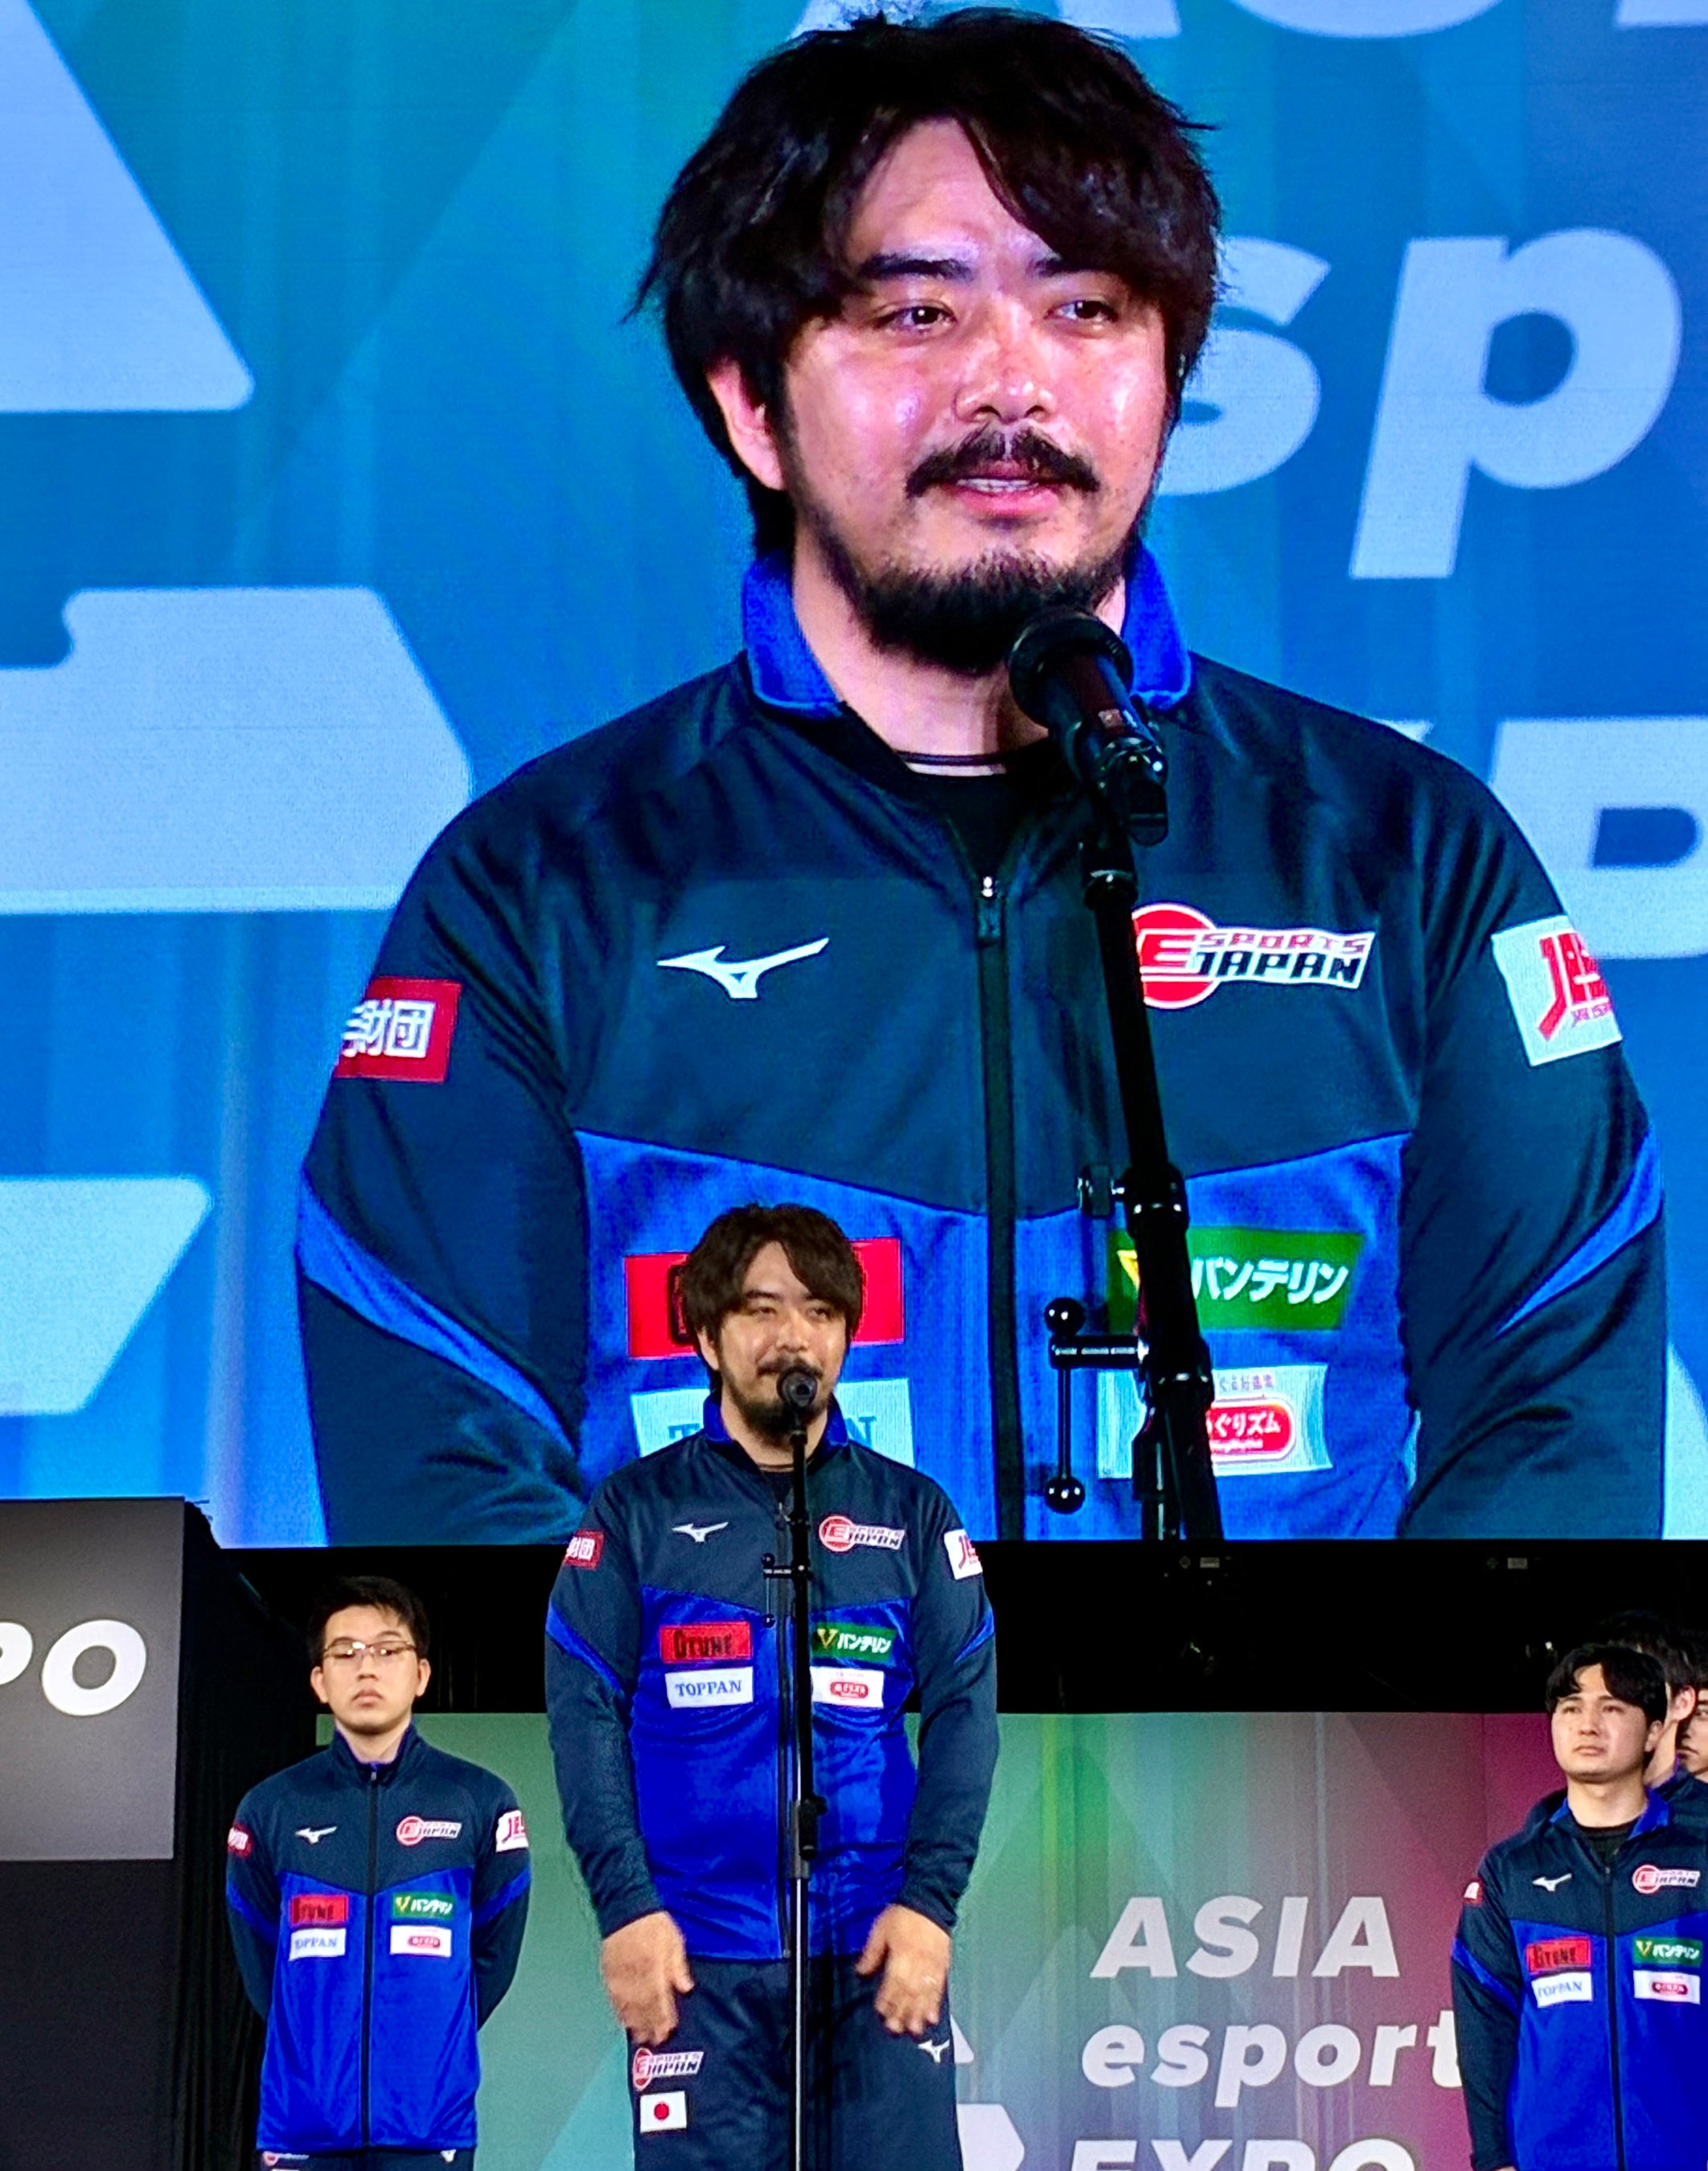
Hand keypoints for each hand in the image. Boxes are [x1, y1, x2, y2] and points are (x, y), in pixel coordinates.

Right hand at [600, 1911, 693, 2045]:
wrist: (626, 1907)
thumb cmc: (654, 1924)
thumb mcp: (674, 1940)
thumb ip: (678, 1966)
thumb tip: (686, 1989)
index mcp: (654, 1965)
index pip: (659, 1997)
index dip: (664, 2016)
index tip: (668, 2031)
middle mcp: (636, 1974)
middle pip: (643, 2005)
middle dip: (650, 2024)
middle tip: (656, 2040)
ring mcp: (620, 1975)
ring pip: (627, 2004)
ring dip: (635, 2022)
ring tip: (641, 2037)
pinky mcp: (609, 1973)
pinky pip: (614, 1997)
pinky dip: (620, 2011)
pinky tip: (624, 2020)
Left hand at [855, 1903, 951, 2035]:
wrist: (930, 1901)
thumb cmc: (901, 1916)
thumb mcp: (880, 1930)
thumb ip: (872, 1953)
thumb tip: (860, 1973)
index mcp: (900, 1956)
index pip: (892, 1982)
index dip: (887, 1999)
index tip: (881, 2013)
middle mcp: (917, 1964)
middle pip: (909, 1992)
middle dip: (902, 2012)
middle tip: (895, 2029)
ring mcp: (931, 1967)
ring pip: (924, 1994)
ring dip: (918, 2013)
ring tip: (913, 2030)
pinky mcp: (942, 1966)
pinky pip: (939, 1988)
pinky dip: (936, 2004)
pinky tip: (932, 2018)